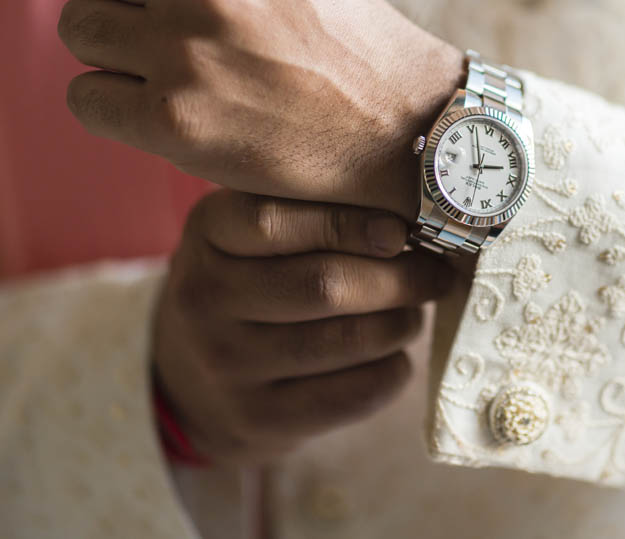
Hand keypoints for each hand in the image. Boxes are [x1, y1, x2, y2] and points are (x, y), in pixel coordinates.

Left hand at [59, 0, 463, 219]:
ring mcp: (183, 49)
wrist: (398, 124)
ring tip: (163, 69)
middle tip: (157, 26)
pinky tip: (157, 109)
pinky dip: (110, 103)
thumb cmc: (344, 40)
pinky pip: (85, 96)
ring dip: (110, 47)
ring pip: (79, 26)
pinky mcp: (173, 120)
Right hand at [153, 189, 451, 465]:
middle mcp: (205, 299)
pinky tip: (395, 356)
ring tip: (414, 311)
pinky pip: (350, 394)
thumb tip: (408, 205)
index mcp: (207, 234)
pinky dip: (390, 371)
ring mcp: (227, 364)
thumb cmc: (245, 282)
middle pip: (323, 285)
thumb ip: (308, 208)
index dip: (349, 223)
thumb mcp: (247, 231)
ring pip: (346, 341)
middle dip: (398, 278)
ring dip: (400, 323)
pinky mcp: (256, 418)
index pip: (274, 222)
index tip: (402, 229)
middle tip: (435, 273)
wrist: (190, 379)